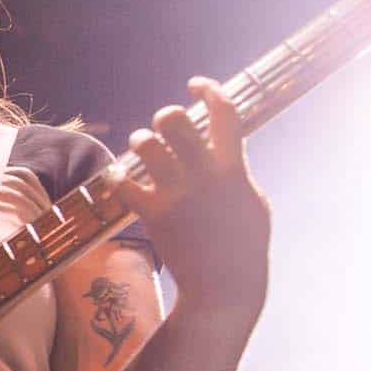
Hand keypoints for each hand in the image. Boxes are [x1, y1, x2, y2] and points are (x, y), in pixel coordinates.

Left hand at [114, 77, 270, 316]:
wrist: (225, 285)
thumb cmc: (242, 243)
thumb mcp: (253, 200)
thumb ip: (238, 169)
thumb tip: (227, 145)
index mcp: (233, 168)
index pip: (224, 113)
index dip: (208, 89)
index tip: (195, 85)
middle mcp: (204, 176)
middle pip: (174, 120)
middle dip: (165, 116)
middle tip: (165, 129)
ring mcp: (177, 195)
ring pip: (145, 144)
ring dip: (141, 141)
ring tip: (145, 152)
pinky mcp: (155, 215)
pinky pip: (123, 184)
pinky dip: (117, 178)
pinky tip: (121, 180)